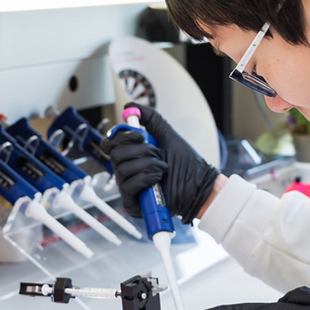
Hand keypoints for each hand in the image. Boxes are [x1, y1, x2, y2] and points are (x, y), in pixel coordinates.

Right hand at [100, 104, 219, 221]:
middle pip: (114, 154)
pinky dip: (146, 178)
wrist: (198, 183)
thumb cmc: (186, 163)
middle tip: (157, 153)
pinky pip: (128, 185)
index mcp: (131, 155)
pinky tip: (158, 180)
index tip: (139, 135)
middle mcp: (127, 170)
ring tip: (162, 168)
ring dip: (148, 164)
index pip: (110, 143)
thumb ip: (150, 118)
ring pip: (122, 168)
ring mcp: (129, 187)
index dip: (121, 136)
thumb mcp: (167, 134)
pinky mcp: (132, 203)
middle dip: (141, 151)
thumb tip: (130, 106)